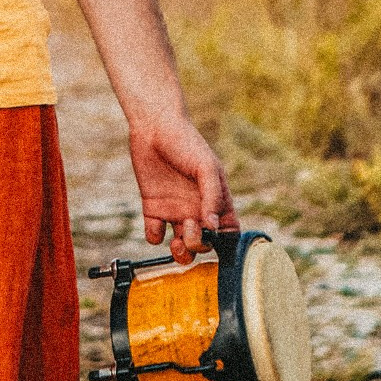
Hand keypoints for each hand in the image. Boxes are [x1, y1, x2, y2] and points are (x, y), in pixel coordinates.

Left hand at [129, 108, 236, 262]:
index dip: (225, 243)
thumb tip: (213, 227)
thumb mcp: (206, 167)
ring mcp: (175, 211)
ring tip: (176, 241)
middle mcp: (197, 210)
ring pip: (182, 246)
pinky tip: (156, 222)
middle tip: (189, 230)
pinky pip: (155, 235)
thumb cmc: (187, 143)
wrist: (154, 127)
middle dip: (199, 246)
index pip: (227, 233)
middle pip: (204, 244)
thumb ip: (213, 196)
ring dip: (181, 252)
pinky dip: (155, 236)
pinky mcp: (153, 209)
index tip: (216, 240)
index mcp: (216, 202)